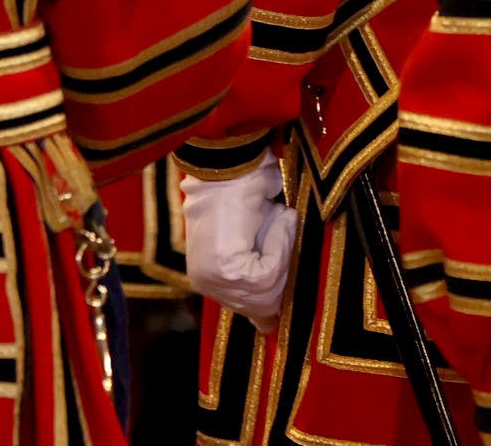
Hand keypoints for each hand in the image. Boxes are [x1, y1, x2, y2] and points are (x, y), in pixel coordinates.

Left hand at [177, 158, 300, 322]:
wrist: (230, 164)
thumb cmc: (244, 196)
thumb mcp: (255, 243)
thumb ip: (262, 278)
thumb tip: (267, 325)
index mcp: (208, 279)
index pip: (251, 311)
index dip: (273, 301)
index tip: (284, 291)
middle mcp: (206, 284)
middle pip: (264, 306)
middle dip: (282, 270)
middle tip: (284, 228)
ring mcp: (214, 279)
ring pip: (270, 289)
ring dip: (282, 250)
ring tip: (279, 217)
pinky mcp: (227, 268)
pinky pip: (270, 272)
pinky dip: (280, 243)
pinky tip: (275, 217)